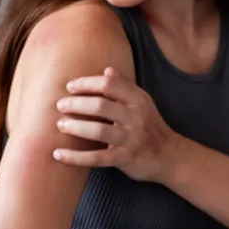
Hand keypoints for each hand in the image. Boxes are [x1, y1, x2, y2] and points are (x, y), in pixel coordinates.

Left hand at [54, 67, 175, 182]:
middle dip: (76, 104)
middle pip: (101, 105)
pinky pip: (96, 158)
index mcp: (138, 99)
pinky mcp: (125, 158)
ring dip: (75, 127)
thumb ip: (124, 86)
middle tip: (60, 105)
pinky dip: (75, 157)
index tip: (70, 87)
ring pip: (98, 131)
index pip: (109, 84)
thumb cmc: (150, 126)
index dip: (86, 83)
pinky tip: (58, 154)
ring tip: (60, 125)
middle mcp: (136, 117)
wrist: (170, 156)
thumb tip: (107, 69)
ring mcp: (131, 139)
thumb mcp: (142, 103)